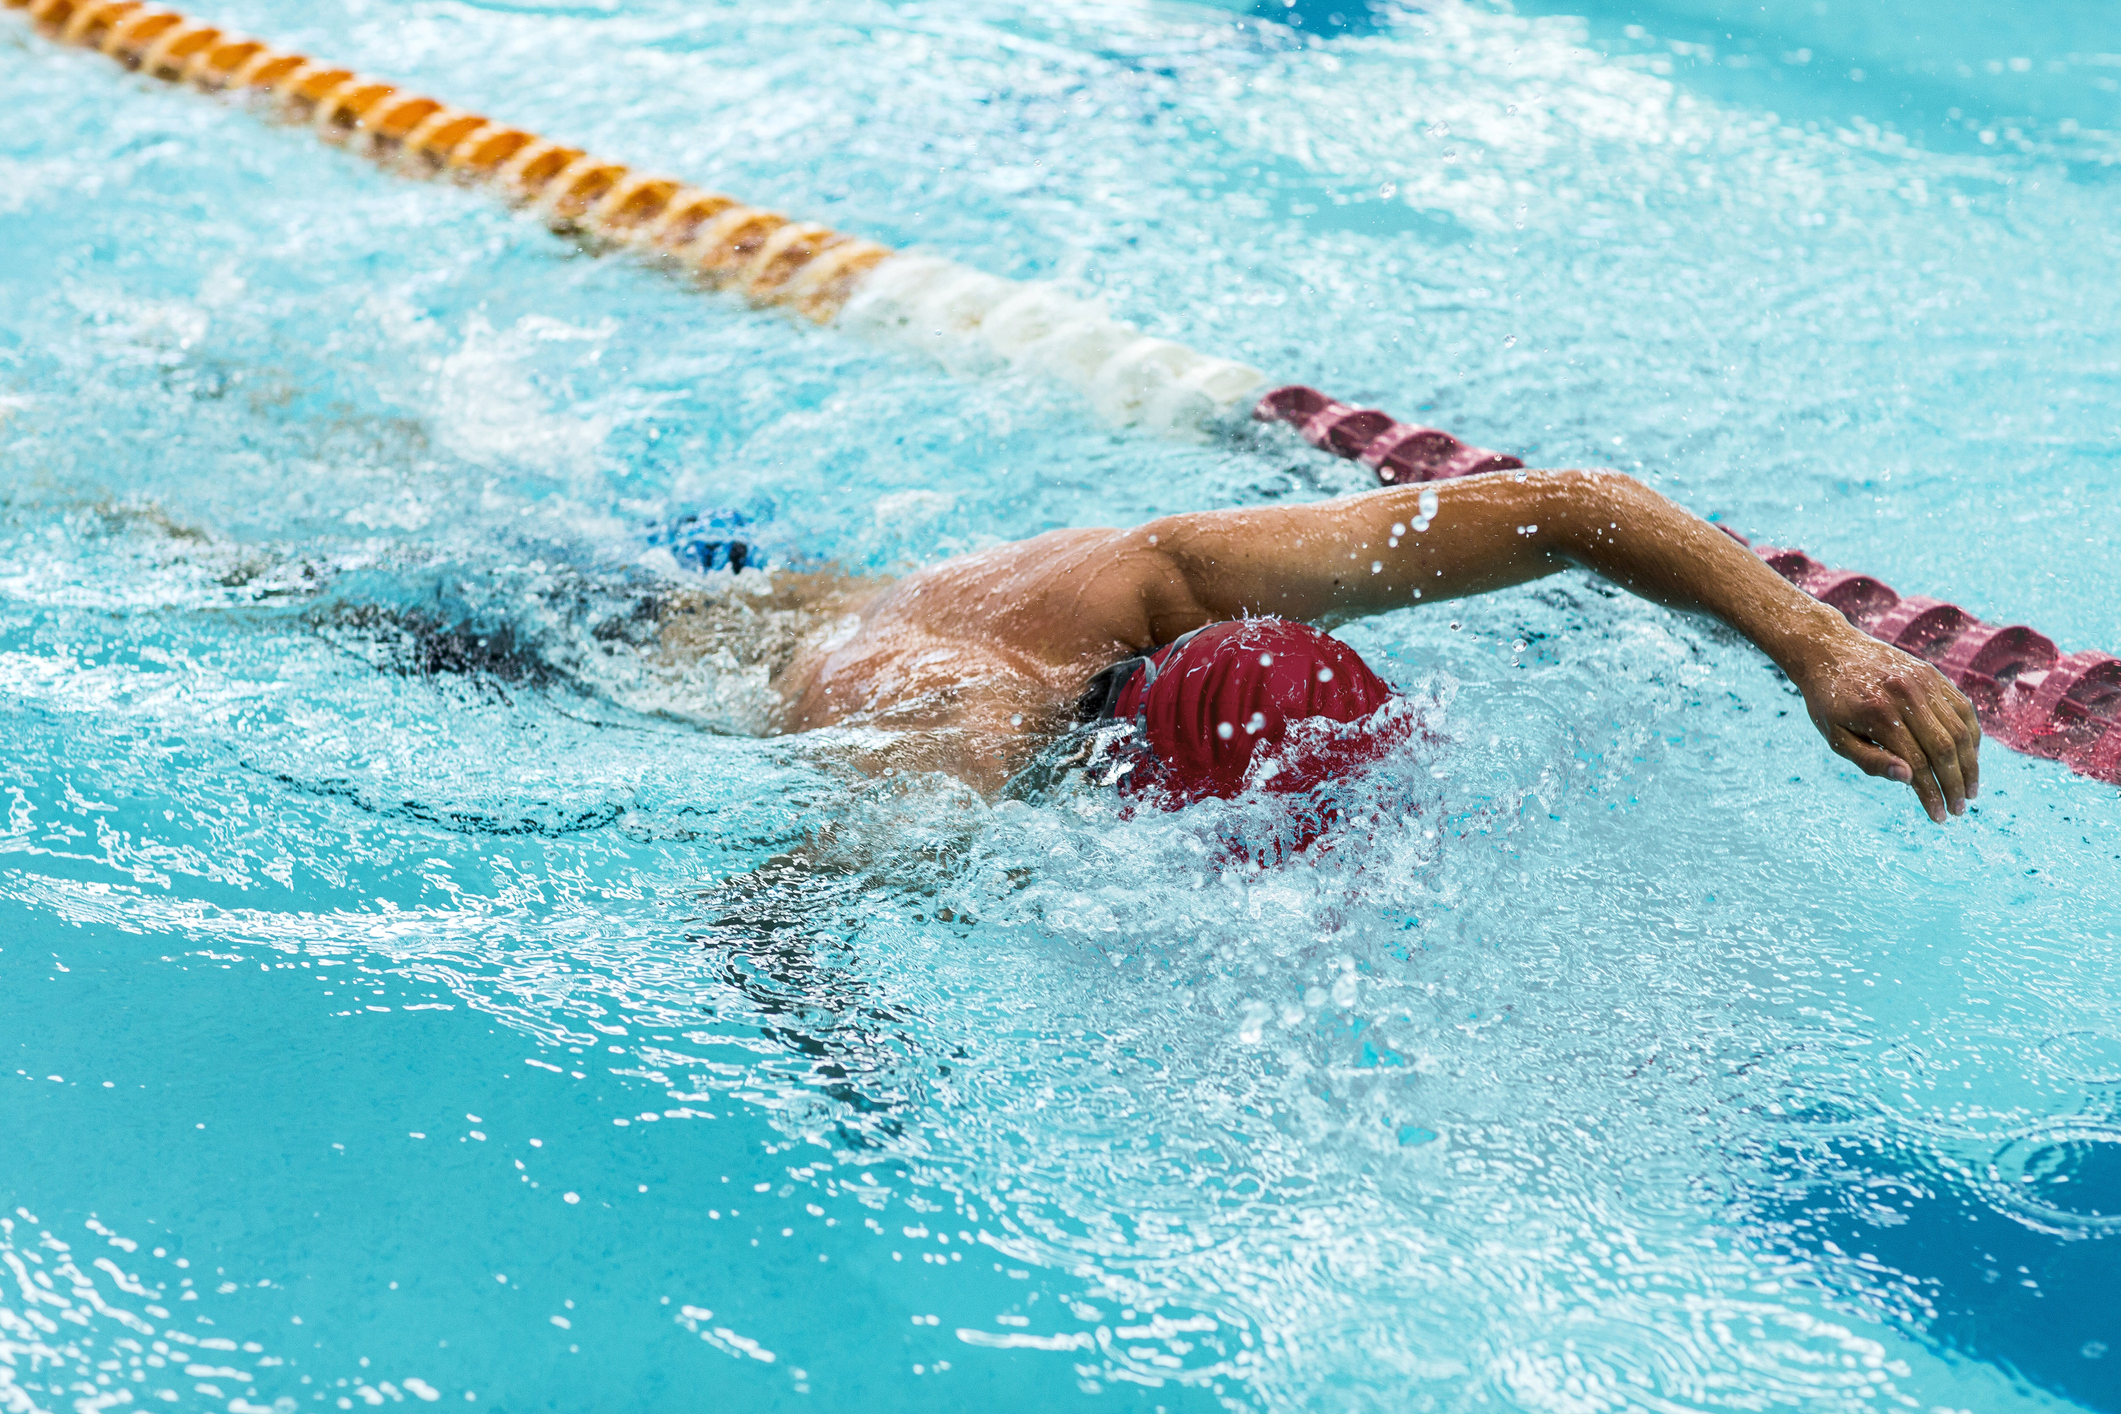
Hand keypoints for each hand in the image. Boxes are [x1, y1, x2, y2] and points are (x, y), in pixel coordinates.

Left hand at [1791, 628, 1981, 822]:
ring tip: (1970, 791)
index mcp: (1879, 714)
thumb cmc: (1830, 702)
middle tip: (1959, 809)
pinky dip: (1971, 736)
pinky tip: (1969, 758)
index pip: (1918, 764)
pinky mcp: (1934, 675)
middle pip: (1945, 749)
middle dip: (1955, 784)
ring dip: (1971, 765)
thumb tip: (1909, 780)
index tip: (1939, 817)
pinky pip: (1963, 709)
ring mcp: (1924, 682)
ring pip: (1961, 729)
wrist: (1830, 651)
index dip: (1932, 794)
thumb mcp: (1837, 737)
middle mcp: (1906, 695)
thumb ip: (1871, 761)